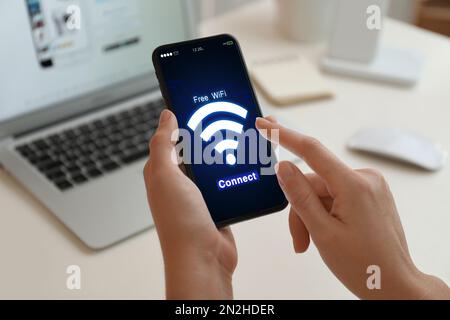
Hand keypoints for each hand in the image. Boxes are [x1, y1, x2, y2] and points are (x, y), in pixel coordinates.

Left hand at [144, 110, 236, 298]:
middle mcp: (179, 182)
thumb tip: (166, 115)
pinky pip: (225, 179)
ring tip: (237, 135)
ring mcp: (199, 193)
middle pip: (194, 148)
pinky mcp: (217, 202)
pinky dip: (233, 170)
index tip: (197, 102)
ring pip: (212, 163)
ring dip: (222, 152)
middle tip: (223, 116)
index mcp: (162, 172)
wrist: (204, 258)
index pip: (169, 138)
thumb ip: (163, 145)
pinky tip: (243, 161)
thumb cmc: (180, 223)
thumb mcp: (165, 176)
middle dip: (206, 133)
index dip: (180, 120)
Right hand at [256, 117, 449, 299]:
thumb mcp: (323, 232)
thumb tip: (284, 166)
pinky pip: (335, 195)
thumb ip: (300, 196)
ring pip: (322, 192)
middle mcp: (364, 179)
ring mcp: (368, 186)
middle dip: (301, 209)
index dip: (283, 135)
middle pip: (313, 183)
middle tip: (298, 238)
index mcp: (354, 185)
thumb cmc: (365, 265)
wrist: (395, 284)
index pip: (311, 150)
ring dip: (311, 216)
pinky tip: (325, 233)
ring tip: (311, 242)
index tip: (265, 125)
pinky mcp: (368, 194)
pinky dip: (324, 213)